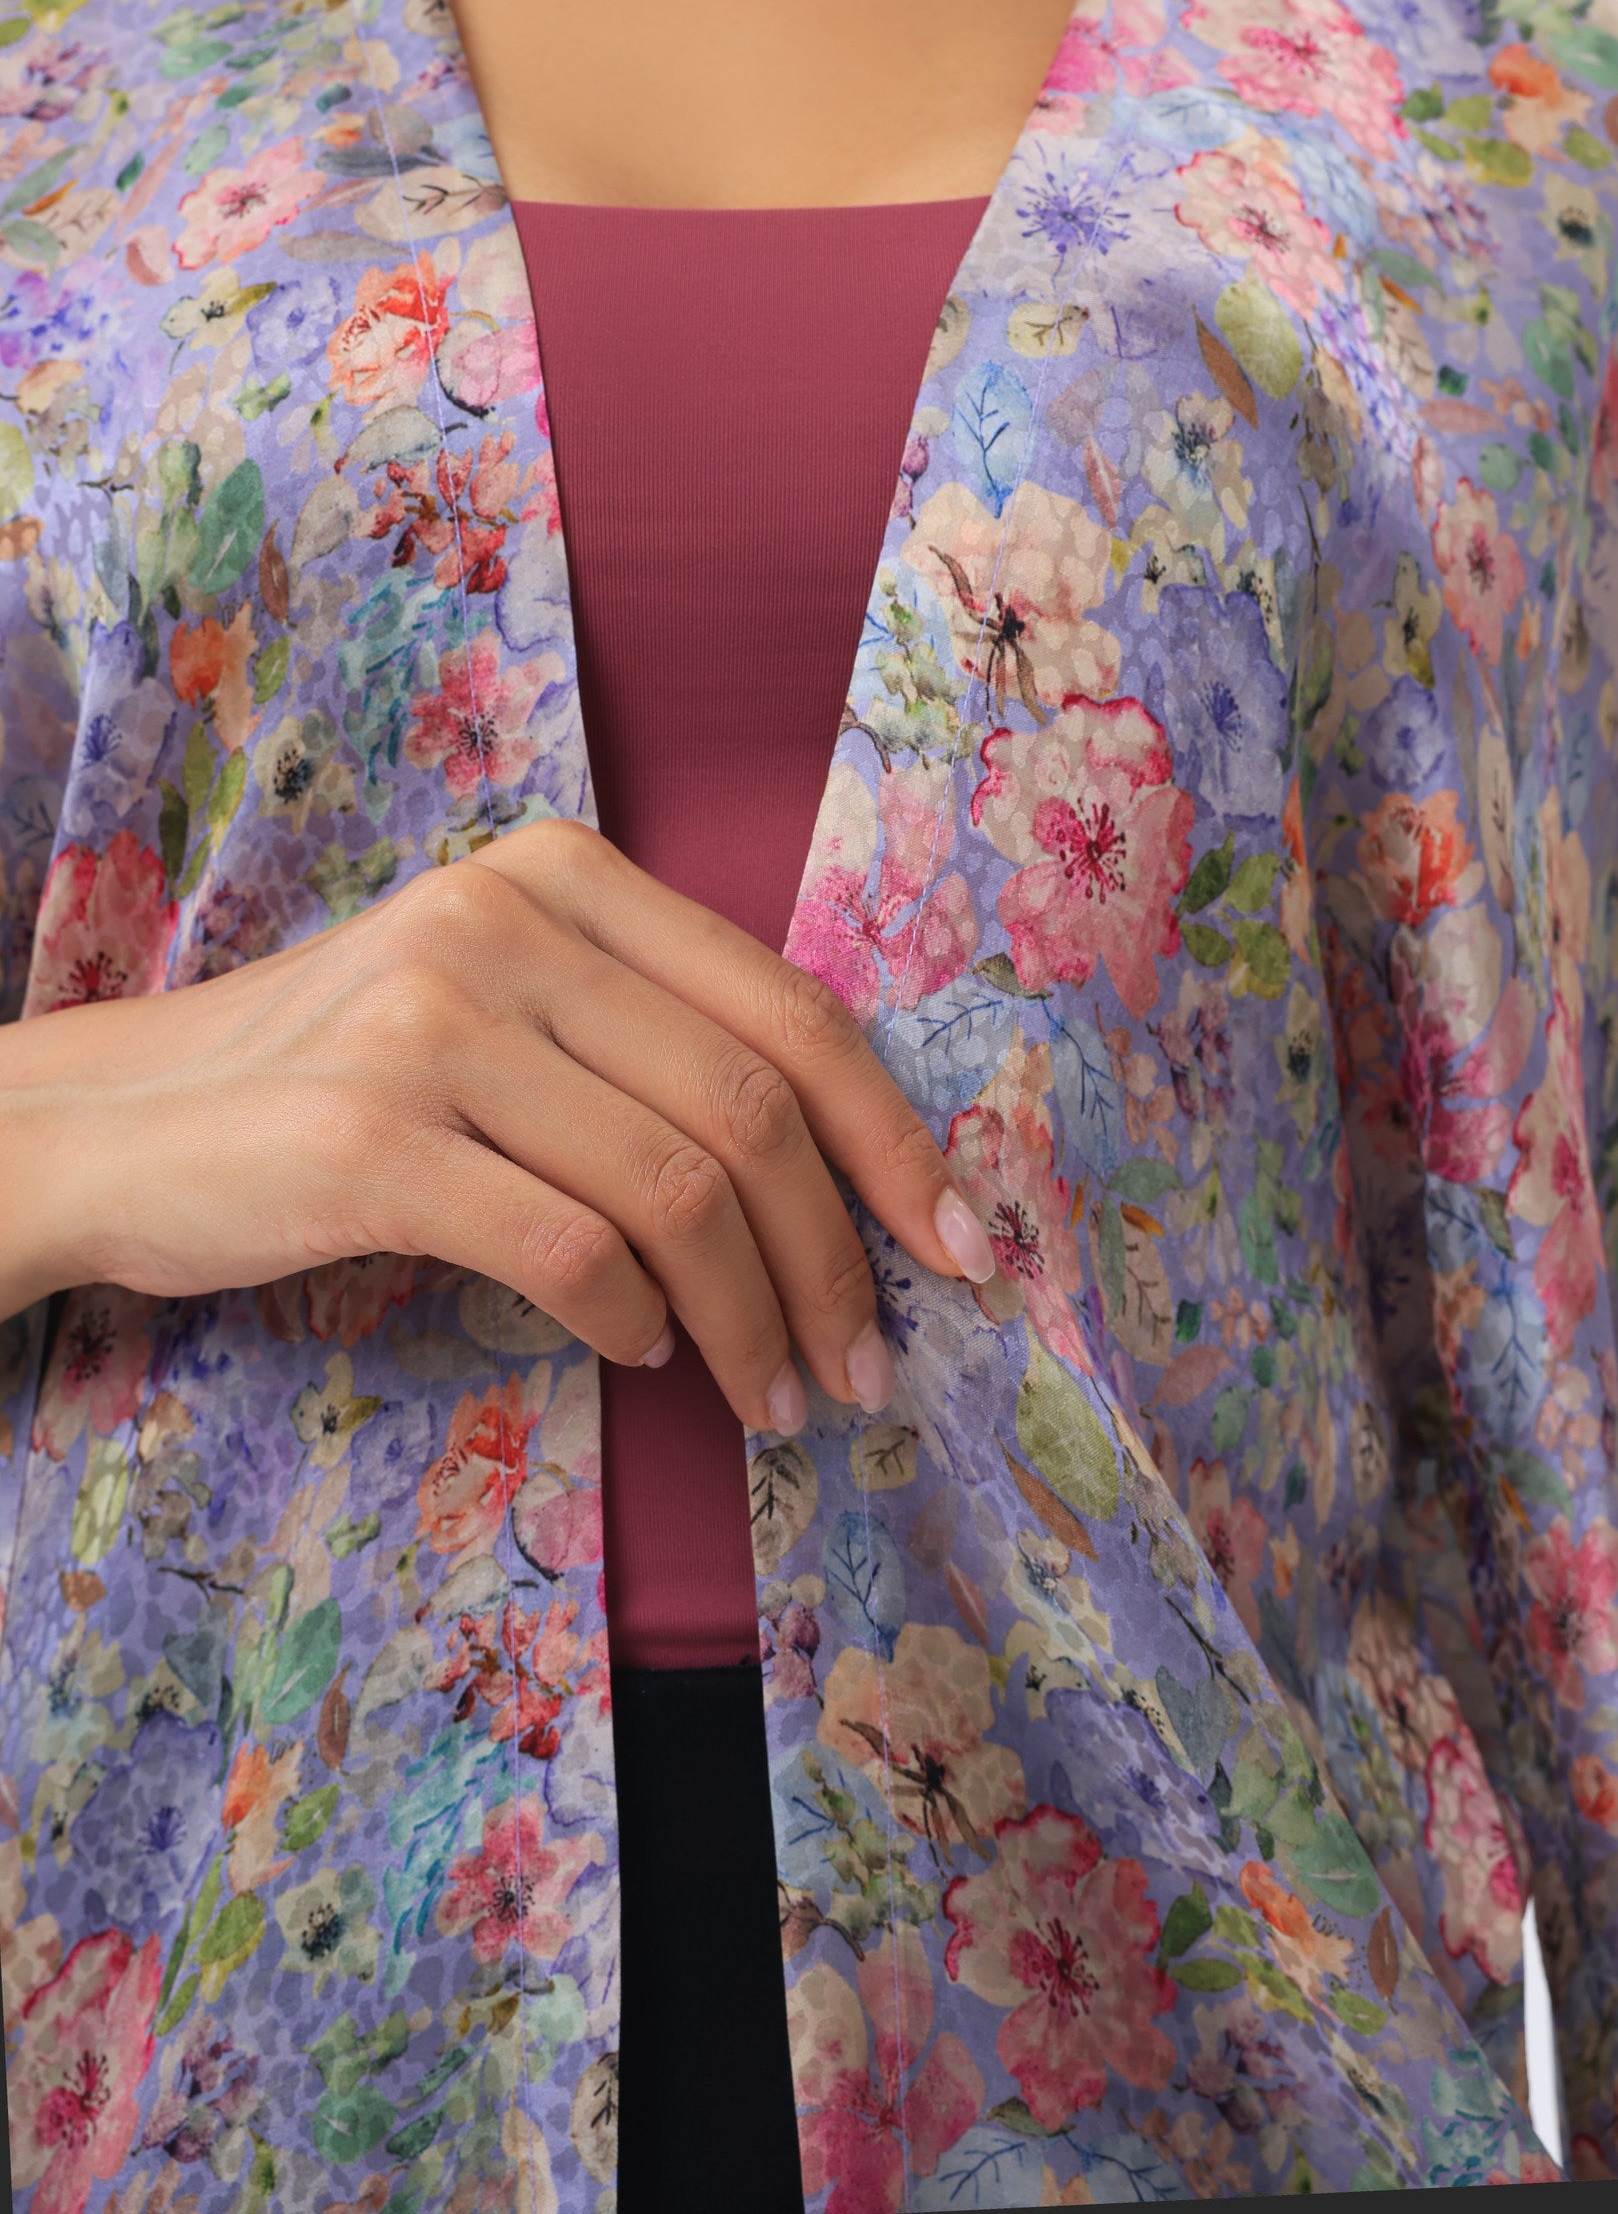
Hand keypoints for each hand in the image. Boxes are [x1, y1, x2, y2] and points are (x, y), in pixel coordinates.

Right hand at [1, 820, 995, 1430]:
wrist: (123, 1122)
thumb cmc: (338, 1079)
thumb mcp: (500, 1007)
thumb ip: (644, 1043)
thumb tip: (842, 1181)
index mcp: (564, 874)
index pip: (790, 1010)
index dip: (897, 1140)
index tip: (960, 1248)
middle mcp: (506, 921)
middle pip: (751, 1109)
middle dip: (837, 1261)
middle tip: (865, 1366)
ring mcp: (435, 1020)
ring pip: (678, 1189)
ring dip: (752, 1318)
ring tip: (773, 1396)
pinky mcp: (371, 1134)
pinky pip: (571, 1246)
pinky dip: (634, 1317)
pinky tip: (644, 1352)